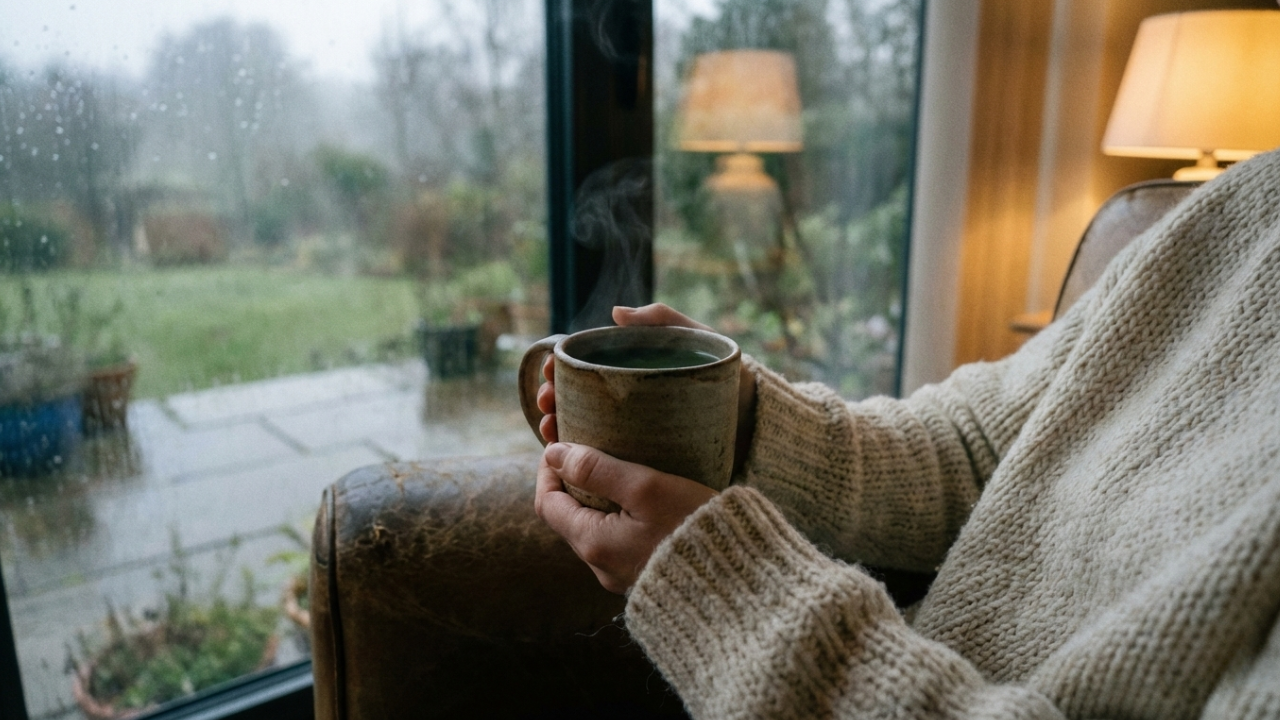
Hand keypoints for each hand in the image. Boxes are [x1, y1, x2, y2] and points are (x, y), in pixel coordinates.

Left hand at [535, 442, 716, 593]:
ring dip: (596, 498)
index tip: (563, 443)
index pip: (546, 504)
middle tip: (591, 448)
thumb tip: (554, 453)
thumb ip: (597, 469)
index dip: (548, 470)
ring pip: (593, 529)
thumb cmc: (694, 529)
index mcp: (593, 544)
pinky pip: (617, 542)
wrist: (739, 582)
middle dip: (572, 481)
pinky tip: (641, 499)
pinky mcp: (644, 577)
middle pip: (568, 516)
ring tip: (618, 468)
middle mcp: (600, 566)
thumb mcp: (646, 488)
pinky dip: (617, 516)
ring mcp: (621, 575)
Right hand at [536, 304, 757, 471]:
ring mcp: (636, 436)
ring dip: (561, 431)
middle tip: (545, 405)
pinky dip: (586, 464)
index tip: (547, 370)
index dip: (560, 369)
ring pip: (587, 433)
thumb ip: (665, 320)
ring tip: (551, 430)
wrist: (761, 424)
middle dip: (553, 401)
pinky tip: (572, 463)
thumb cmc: (731, 376)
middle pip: (578, 402)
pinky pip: (610, 464)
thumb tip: (615, 313)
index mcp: (634, 376)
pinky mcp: (647, 465)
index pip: (585, 370)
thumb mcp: (699, 340)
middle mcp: (630, 406)